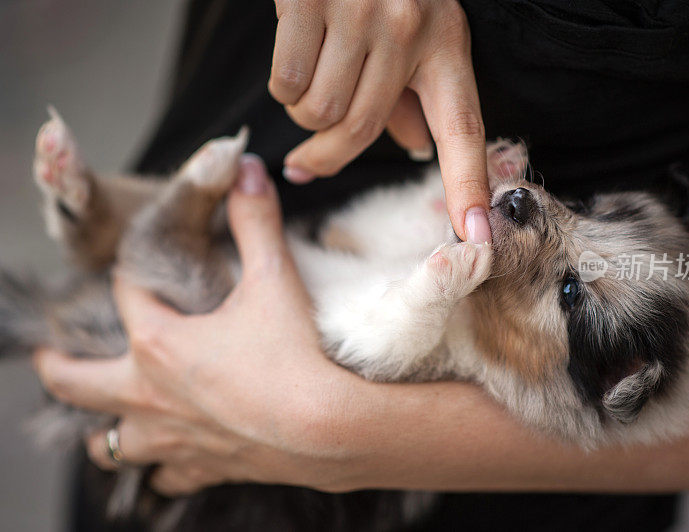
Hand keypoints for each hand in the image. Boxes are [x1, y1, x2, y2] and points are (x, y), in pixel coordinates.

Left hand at [33, 157, 362, 494]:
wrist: (332, 428)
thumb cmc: (296, 355)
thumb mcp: (275, 278)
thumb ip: (256, 220)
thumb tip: (248, 169)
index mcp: (159, 344)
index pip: (126, 296)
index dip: (133, 274)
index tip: (141, 267)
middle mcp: (151, 396)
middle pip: (78, 384)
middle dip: (59, 368)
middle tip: (48, 358)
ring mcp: (173, 439)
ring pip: (111, 445)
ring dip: (103, 431)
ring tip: (104, 422)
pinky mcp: (205, 468)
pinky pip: (166, 478)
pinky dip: (161, 469)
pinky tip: (170, 463)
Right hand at [270, 0, 490, 242]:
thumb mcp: (414, 28)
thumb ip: (411, 92)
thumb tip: (415, 147)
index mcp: (445, 42)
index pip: (463, 128)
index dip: (468, 186)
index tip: (475, 238)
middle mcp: (410, 30)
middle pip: (364, 130)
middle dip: (328, 156)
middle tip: (307, 163)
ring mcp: (362, 14)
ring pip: (322, 111)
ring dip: (304, 112)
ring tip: (309, 77)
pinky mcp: (311, 0)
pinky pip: (289, 82)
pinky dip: (283, 85)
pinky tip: (293, 54)